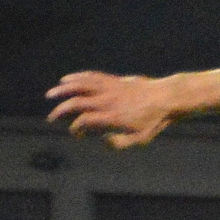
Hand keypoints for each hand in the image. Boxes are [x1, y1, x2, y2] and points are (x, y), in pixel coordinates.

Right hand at [46, 71, 177, 147]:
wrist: (168, 98)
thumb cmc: (155, 120)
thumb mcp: (141, 139)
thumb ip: (120, 143)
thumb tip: (103, 141)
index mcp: (112, 117)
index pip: (84, 121)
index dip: (75, 128)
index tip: (76, 134)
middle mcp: (108, 101)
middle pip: (77, 103)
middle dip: (61, 110)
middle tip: (51, 118)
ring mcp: (110, 89)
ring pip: (80, 86)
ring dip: (63, 90)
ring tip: (51, 95)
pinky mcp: (113, 80)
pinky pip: (91, 76)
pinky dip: (77, 77)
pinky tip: (67, 79)